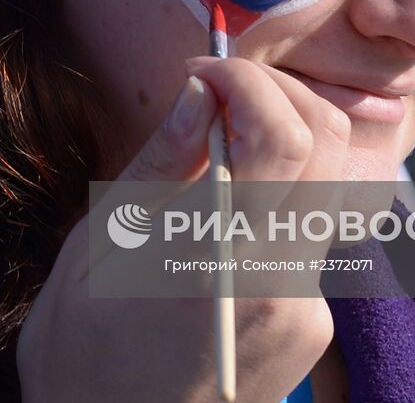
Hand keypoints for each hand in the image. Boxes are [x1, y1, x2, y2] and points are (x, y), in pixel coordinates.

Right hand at [17, 57, 351, 401]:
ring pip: (326, 186)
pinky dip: (275, 200)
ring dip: (281, 143)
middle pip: (331, 148)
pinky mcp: (313, 328)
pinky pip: (309, 236)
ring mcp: (308, 310)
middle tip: (218, 93)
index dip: (250, 81)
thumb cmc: (83, 343)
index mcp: (222, 258)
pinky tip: (222, 217)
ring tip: (216, 148)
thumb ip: (165, 159)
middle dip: (280, 95)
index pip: (288, 136)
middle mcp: (283, 283)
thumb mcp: (103, 240)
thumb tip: (203, 88)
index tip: (204, 71)